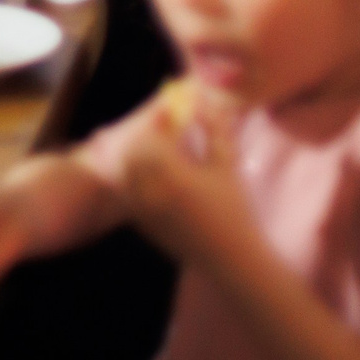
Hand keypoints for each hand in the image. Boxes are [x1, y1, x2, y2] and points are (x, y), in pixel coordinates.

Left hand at [105, 91, 258, 269]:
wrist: (232, 258)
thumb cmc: (234, 210)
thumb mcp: (226, 165)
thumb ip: (214, 130)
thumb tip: (201, 101)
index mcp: (173, 175)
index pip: (153, 136)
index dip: (159, 119)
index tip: (168, 108)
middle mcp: (151, 192)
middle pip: (132, 152)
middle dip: (144, 135)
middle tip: (160, 127)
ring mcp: (143, 210)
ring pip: (124, 172)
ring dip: (134, 156)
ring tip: (155, 150)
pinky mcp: (143, 225)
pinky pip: (127, 193)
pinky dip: (132, 179)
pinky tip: (150, 175)